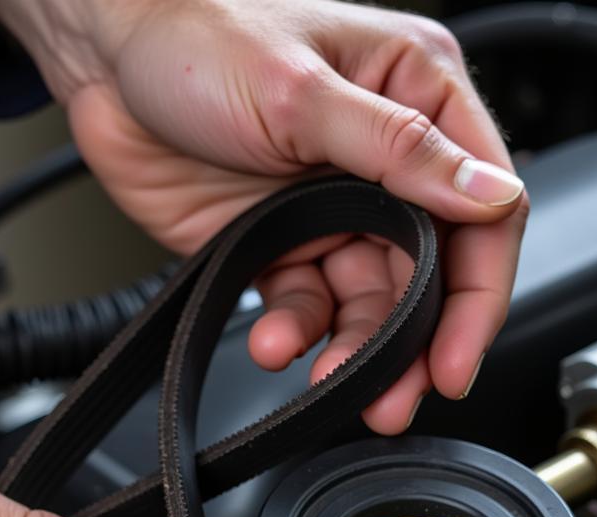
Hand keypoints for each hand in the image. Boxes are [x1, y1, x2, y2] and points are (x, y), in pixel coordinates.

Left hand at [0, 0, 527, 432]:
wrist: (108, 63)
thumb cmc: (199, 36)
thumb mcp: (303, 90)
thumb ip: (398, 148)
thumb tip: (488, 195)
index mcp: (417, 97)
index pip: (484, 209)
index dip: (477, 295)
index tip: (455, 361)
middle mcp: (383, 160)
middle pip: (429, 275)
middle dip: (415, 345)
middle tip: (395, 401)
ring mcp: (330, 208)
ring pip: (367, 303)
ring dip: (352, 352)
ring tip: (328, 380)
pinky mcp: (280, 244)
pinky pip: (304, 306)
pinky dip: (294, 333)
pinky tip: (275, 342)